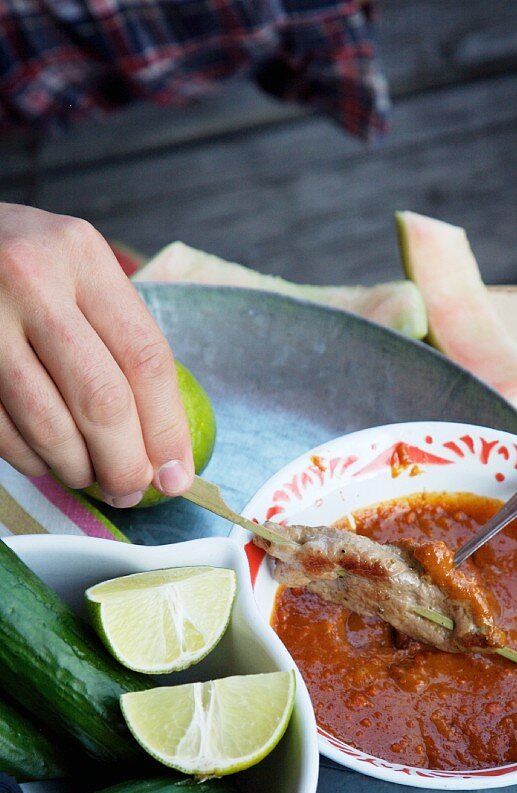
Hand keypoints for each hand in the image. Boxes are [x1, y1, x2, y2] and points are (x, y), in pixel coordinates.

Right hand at [0, 203, 193, 505]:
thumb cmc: (20, 265)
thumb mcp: (74, 269)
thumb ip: (118, 337)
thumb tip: (163, 449)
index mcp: (80, 255)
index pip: (144, 359)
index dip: (167, 429)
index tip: (176, 474)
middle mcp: (31, 280)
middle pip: (102, 400)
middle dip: (125, 462)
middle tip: (131, 490)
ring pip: (49, 426)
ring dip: (77, 469)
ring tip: (89, 477)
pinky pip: (3, 432)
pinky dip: (32, 461)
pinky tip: (45, 461)